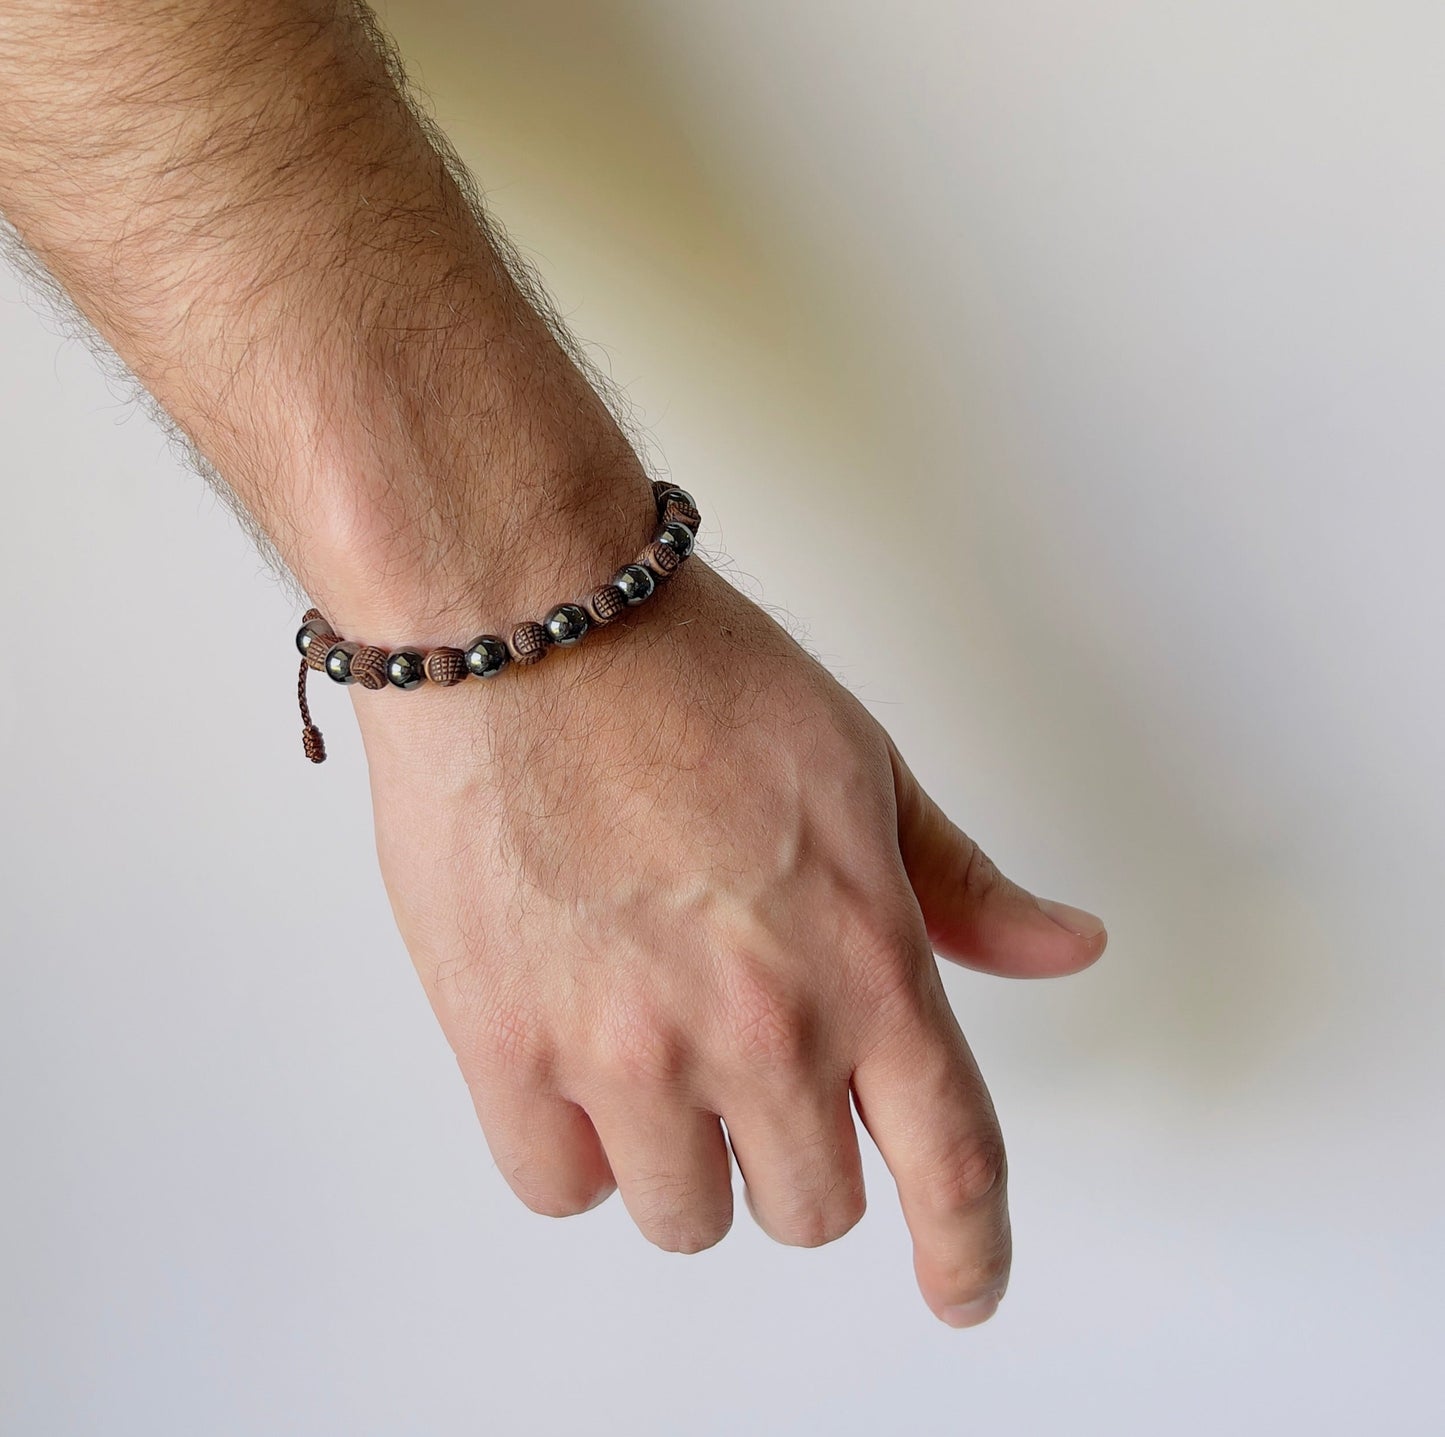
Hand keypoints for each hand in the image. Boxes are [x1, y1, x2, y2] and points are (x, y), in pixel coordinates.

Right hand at [352, 556, 1106, 1326]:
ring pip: (686, 1216)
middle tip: (760, 1079)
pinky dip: (578, 1147)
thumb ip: (959, 885)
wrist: (527, 622)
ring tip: (657, 1055)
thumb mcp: (861, 767)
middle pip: (811, 1209)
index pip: (952, 1161)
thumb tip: (1062, 946)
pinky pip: (559, 1186)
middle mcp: (759, 1028)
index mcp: (864, 959)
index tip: (966, 1288)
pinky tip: (577, 1067)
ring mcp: (628, 1049)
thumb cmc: (687, 673)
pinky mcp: (508, 1047)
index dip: (970, 1251)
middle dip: (800, 1159)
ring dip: (686, 1158)